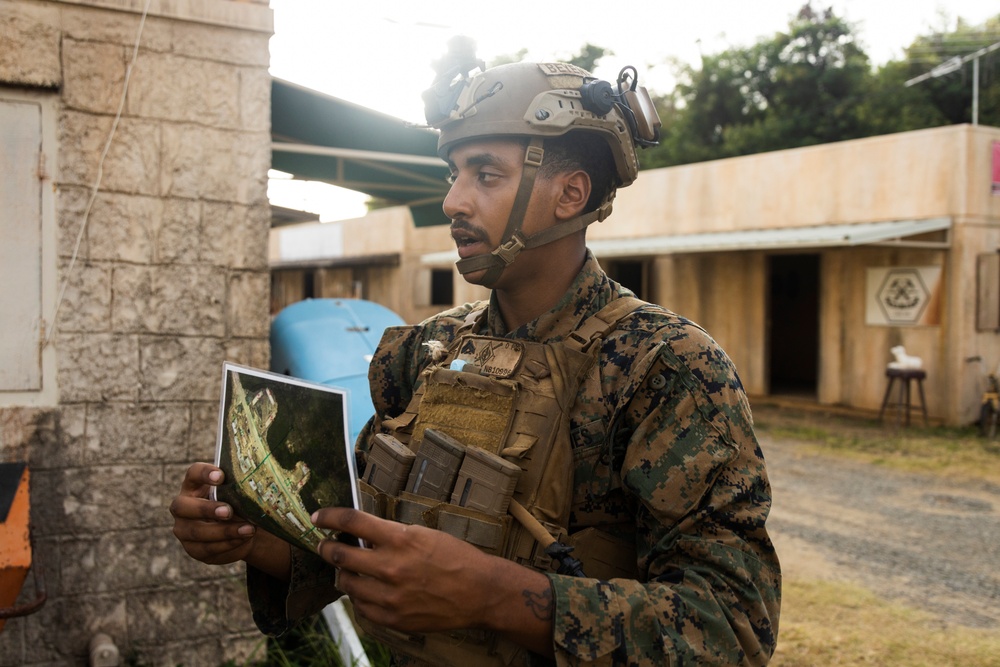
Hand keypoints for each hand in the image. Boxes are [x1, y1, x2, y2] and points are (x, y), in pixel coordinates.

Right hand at [169, 462, 257, 564]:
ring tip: (248, 529)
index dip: (204, 474)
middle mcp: (182, 507)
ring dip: (225, 531)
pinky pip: (208, 549)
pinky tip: (244, 539)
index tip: (221, 477)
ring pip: (197, 532)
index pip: (193, 474)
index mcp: (194, 485)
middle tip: (229, 511)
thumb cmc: (237, 502)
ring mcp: (184, 530)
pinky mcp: (194, 549)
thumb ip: (240, 489)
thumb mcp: (238, 493)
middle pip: (182, 507)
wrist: (241, 528)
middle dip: (206, 509)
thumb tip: (257, 488)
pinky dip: (229, 544)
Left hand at [311, 507, 554, 655]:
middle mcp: (391, 567)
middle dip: (326, 548)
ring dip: (343, 573)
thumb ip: (391, 535)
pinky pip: (361, 607)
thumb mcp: (423, 535)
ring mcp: (390, 596)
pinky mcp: (393, 619)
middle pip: (340, 555)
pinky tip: (366, 590)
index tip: (318, 516)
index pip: (352, 522)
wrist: (479, 592)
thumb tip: (361, 534)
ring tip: (349, 569)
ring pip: (347, 583)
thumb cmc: (455, 558)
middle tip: (324, 545)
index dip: (329, 517)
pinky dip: (359, 597)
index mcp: (401, 539)